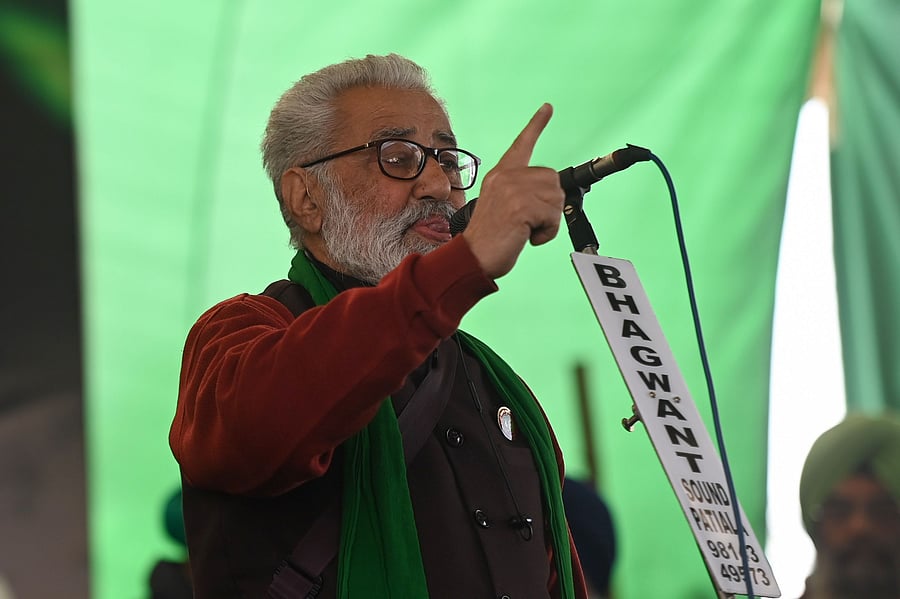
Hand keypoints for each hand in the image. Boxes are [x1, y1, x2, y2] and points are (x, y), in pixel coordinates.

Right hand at [461, 104, 563, 278]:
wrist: (472, 257)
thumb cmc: (489, 239)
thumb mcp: (503, 207)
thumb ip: (521, 193)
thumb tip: (550, 194)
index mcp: (500, 174)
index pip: (522, 144)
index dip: (536, 125)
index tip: (547, 108)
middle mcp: (506, 176)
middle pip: (553, 180)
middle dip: (550, 205)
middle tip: (528, 222)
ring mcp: (513, 189)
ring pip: (556, 199)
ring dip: (548, 221)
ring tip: (525, 230)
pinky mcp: (521, 205)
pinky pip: (553, 216)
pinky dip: (547, 232)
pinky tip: (527, 237)